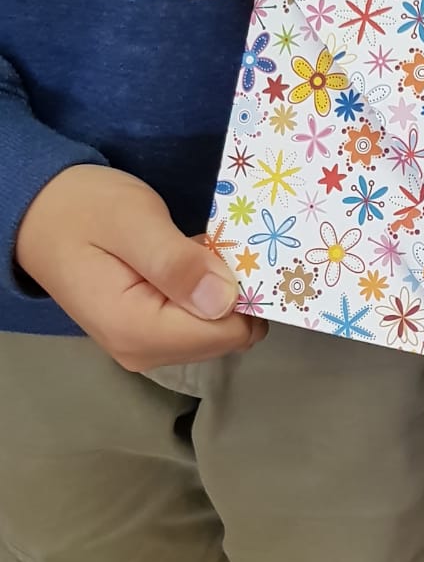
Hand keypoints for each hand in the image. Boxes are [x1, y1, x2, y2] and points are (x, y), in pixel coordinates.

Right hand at [16, 166, 265, 371]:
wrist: (38, 214)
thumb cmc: (82, 209)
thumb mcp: (132, 220)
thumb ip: (176, 261)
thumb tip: (224, 299)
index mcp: (138, 330)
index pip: (227, 333)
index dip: (248, 293)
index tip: (247, 252)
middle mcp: (144, 352)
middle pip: (227, 336)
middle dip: (237, 292)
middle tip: (223, 243)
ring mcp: (145, 346)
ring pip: (217, 330)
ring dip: (224, 291)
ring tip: (206, 247)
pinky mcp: (148, 333)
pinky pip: (199, 322)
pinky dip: (208, 293)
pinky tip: (197, 260)